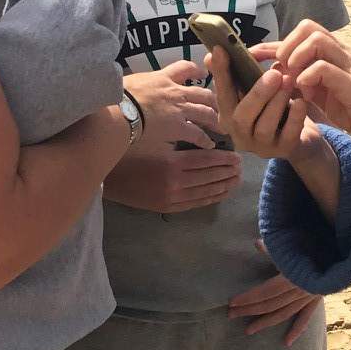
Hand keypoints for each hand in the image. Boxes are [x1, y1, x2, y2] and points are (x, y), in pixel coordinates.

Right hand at [103, 147, 243, 212]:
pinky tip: (221, 193)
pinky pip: (195, 203)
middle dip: (228, 172)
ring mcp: (172, 197)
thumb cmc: (130, 152)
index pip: (208, 160)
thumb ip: (179, 143)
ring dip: (223, 185)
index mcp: (173, 163)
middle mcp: (176, 183)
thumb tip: (207, 142)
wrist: (109, 177)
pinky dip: (211, 198)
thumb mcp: (155, 142)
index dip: (224, 159)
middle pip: (210, 176)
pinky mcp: (168, 207)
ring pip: (206, 192)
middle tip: (241, 167)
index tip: (237, 156)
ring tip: (236, 180)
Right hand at [123, 61, 219, 153]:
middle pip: (203, 92)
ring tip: (221, 127)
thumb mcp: (132, 81)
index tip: (202, 73)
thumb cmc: (119, 95)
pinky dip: (205, 139)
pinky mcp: (179, 127)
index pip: (184, 68)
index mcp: (163, 78)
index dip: (196, 70)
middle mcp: (176, 92)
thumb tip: (134, 86)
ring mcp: (180, 109)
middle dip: (213, 100)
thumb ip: (140, 84)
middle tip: (218, 106)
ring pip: (206, 112)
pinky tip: (209, 144)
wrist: (122, 110)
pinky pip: (197, 133)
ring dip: (215, 120)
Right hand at [209, 46, 314, 162]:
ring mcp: (261, 146)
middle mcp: (240, 134)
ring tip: (289, 81)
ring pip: (264, 127)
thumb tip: (216, 52)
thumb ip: (240, 72)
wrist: (301, 137)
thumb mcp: (258, 89)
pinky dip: (295, 117)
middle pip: (241, 117)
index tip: (221, 50)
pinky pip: (288, 135)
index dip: (220, 74)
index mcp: (229, 115)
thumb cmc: (275, 109)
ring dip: (277, 102)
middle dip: (257, 93)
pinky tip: (301, 102)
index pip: (221, 94)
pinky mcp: (283, 150)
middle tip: (274, 74)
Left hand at [228, 249, 321, 343]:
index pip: (264, 292)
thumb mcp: (294, 245)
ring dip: (265, 322)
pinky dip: (296, 330)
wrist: (342, 251)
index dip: (248, 298)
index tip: (232, 303)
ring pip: (283, 313)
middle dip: (250, 310)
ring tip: (249, 330)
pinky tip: (286, 342)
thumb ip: (275, 248)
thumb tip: (256, 244)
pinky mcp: (316, 300)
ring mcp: (308, 297)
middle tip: (231, 315)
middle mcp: (299, 291)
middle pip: (270, 304)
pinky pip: (305, 318)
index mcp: (291, 278)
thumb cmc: (316, 245)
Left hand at [271, 21, 350, 155]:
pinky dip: (309, 78)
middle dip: (286, 46)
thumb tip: (277, 75)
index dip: (273, 43)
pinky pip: (326, 69)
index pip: (303, 33)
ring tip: (292, 80)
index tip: (251, 55)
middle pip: (309, 27)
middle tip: (280, 70)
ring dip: (297, 58)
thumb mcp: (325, 93)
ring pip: (318, 41)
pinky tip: (305, 93)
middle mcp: (344, 54)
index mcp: (336, 54)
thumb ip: (305, 81)